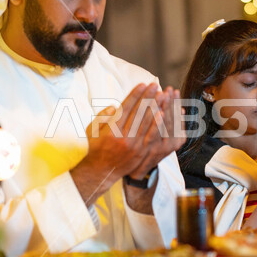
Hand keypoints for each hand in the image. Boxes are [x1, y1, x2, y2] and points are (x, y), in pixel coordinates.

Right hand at [71, 83, 176, 204]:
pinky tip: (164, 113)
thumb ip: (103, 116)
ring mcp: (135, 147)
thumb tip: (116, 106)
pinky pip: (153, 136)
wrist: (101, 172)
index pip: (126, 108)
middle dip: (148, 97)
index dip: (135, 95)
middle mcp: (124, 138)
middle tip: (155, 85)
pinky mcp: (142, 153)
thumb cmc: (95, 147)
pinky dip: (159, 124)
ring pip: (148, 123)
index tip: (142, 84)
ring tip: (162, 95)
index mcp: (112, 130)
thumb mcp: (92, 129)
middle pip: (139, 113)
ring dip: (156, 107)